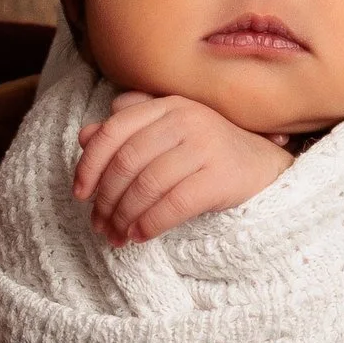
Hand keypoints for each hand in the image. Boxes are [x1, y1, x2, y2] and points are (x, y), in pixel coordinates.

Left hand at [73, 92, 293, 245]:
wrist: (263, 167)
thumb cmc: (206, 152)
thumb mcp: (167, 134)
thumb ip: (127, 131)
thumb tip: (84, 136)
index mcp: (166, 106)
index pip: (113, 132)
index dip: (89, 165)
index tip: (80, 193)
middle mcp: (185, 119)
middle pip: (127, 163)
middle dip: (106, 199)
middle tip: (99, 225)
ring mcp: (205, 146)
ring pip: (147, 186)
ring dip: (124, 217)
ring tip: (116, 236)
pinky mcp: (220, 177)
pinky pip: (174, 204)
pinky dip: (150, 224)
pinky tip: (140, 237)